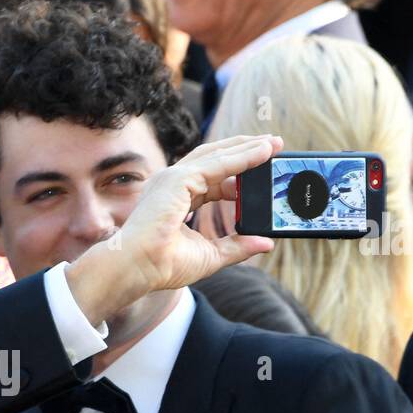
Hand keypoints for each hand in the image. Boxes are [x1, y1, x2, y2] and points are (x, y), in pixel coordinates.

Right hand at [65, 134, 280, 326]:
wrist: (138, 268)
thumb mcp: (211, 255)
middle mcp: (173, 183)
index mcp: (177, 198)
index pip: (213, 178)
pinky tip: (263, 153)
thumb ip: (237, 246)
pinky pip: (218, 163)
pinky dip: (242, 157)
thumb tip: (265, 243)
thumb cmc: (162, 265)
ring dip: (247, 147)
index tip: (262, 173)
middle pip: (216, 158)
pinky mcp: (178, 179)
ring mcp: (173, 178)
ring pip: (218, 154)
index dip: (239, 174)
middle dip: (245, 150)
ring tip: (273, 144)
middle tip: (274, 146)